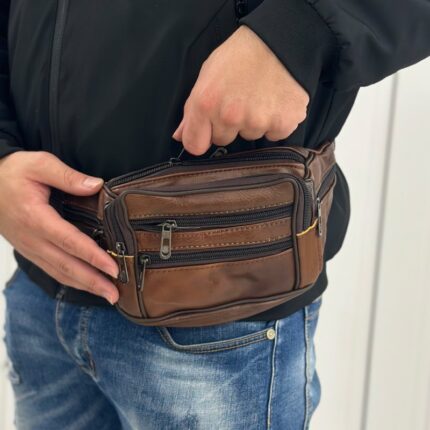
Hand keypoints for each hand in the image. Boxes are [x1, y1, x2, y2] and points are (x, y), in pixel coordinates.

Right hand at [0, 151, 118, 303]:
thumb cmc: (13, 173)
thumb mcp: (40, 164)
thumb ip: (68, 176)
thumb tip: (97, 185)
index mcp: (35, 217)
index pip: (69, 241)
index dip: (93, 257)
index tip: (113, 268)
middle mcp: (32, 239)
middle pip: (66, 265)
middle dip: (93, 282)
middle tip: (116, 295)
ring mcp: (29, 248)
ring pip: (59, 272)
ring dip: (85, 286)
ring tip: (108, 295)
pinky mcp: (30, 251)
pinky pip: (52, 270)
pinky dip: (71, 280)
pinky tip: (87, 285)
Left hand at [172, 25, 308, 154]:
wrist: (280, 42)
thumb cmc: (241, 55)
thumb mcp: (208, 74)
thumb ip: (192, 109)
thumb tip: (181, 135)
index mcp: (206, 104)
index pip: (194, 145)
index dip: (200, 137)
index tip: (208, 130)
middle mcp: (230, 116)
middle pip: (223, 140)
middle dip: (229, 125)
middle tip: (240, 100)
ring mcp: (257, 122)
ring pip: (250, 136)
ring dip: (254, 122)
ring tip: (260, 96)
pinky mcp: (282, 124)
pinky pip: (274, 134)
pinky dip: (276, 122)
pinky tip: (275, 102)